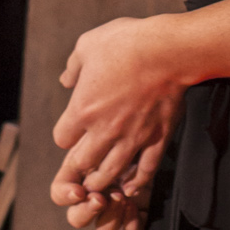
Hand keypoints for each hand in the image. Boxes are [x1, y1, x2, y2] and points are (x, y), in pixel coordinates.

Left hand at [51, 16, 182, 229]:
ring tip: (100, 182)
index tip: (74, 129)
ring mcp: (132, 138)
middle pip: (83, 162)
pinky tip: (132, 185)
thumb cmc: (125, 43)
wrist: (167, 51)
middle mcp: (104, 130)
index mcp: (83, 109)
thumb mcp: (87, 45)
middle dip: (81, 164)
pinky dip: (137, 181)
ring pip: (111, 173)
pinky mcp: (157, 139)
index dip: (66, 135)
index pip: (62, 138)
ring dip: (103, 180)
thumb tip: (66, 80)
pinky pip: (146, 170)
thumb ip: (73, 68)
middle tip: (85, 161)